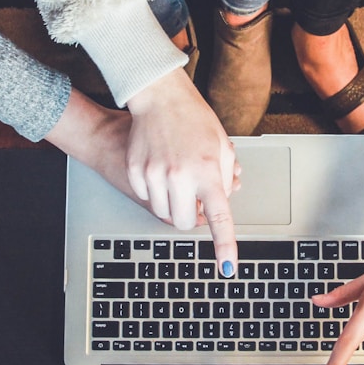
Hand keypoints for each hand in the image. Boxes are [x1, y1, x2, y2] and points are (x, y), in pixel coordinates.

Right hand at [125, 70, 239, 275]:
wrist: (159, 97)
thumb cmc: (194, 119)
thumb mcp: (222, 146)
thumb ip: (226, 179)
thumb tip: (222, 202)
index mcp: (208, 171)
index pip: (219, 218)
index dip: (224, 246)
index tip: (227, 267)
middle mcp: (180, 176)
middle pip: (184, 223)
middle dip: (190, 217)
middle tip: (194, 198)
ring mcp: (154, 174)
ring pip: (163, 213)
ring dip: (173, 204)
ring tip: (178, 177)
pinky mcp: (135, 171)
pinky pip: (146, 197)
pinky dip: (155, 191)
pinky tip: (160, 168)